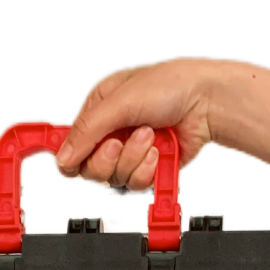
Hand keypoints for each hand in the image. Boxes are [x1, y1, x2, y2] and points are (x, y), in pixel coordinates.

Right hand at [54, 59, 227, 189]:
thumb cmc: (170, 86)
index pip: (71, 144)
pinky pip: (136, 184)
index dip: (69, 155)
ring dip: (134, 158)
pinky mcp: (148, 168)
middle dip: (108, 157)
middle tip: (121, 141)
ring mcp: (130, 152)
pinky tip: (158, 151)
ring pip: (115, 178)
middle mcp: (112, 132)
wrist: (205, 103)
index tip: (69, 162)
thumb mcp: (119, 101)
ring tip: (149, 137)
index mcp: (99, 109)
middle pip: (90, 169)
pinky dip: (148, 169)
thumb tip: (63, 156)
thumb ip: (87, 131)